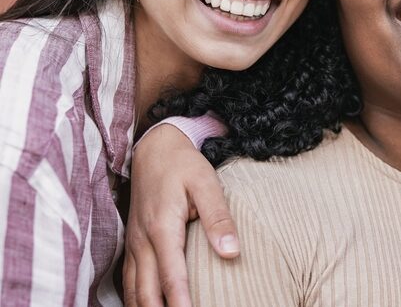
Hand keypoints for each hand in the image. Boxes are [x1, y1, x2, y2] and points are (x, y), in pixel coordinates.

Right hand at [123, 124, 238, 306]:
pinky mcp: (132, 243)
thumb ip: (218, 218)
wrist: (154, 149)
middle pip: (146, 292)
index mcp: (162, 228)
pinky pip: (128, 280)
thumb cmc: (183, 166)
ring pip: (132, 290)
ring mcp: (133, 244)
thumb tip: (231, 251)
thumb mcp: (206, 184)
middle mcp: (142, 241)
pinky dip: (137, 299)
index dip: (181, 303)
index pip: (171, 277)